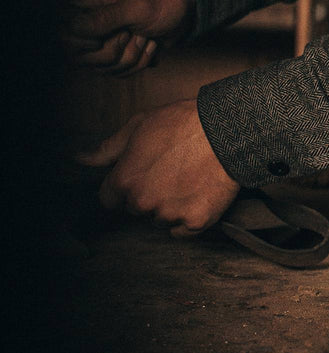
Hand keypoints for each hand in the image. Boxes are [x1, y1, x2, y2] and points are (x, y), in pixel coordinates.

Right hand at [63, 0, 195, 74]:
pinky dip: (140, 62)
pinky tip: (149, 44)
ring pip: (102, 69)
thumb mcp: (136, 6)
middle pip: (80, 57)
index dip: (81, 42)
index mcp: (85, 3)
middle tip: (132, 31)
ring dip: (132, 55)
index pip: (61, 33)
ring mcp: (100, 42)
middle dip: (115, 50)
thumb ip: (104, 18)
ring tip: (144, 35)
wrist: (184, 9)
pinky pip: (119, 73)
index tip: (102, 37)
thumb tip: (72, 27)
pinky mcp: (114, 56)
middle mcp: (87, 24)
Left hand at [76, 99, 240, 235]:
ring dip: (169, 205)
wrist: (227, 129)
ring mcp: (169, 215)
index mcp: (125, 180)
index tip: (141, 172)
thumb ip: (107, 149)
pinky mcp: (195, 223)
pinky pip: (183, 229)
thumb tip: (78, 159)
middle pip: (136, 208)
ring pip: (160, 219)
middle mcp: (143, 202)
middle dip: (147, 193)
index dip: (124, 184)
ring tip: (188, 176)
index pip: (109, 199)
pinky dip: (189, 215)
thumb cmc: (182, 123)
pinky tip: (199, 191)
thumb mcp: (139, 125)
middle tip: (169, 169)